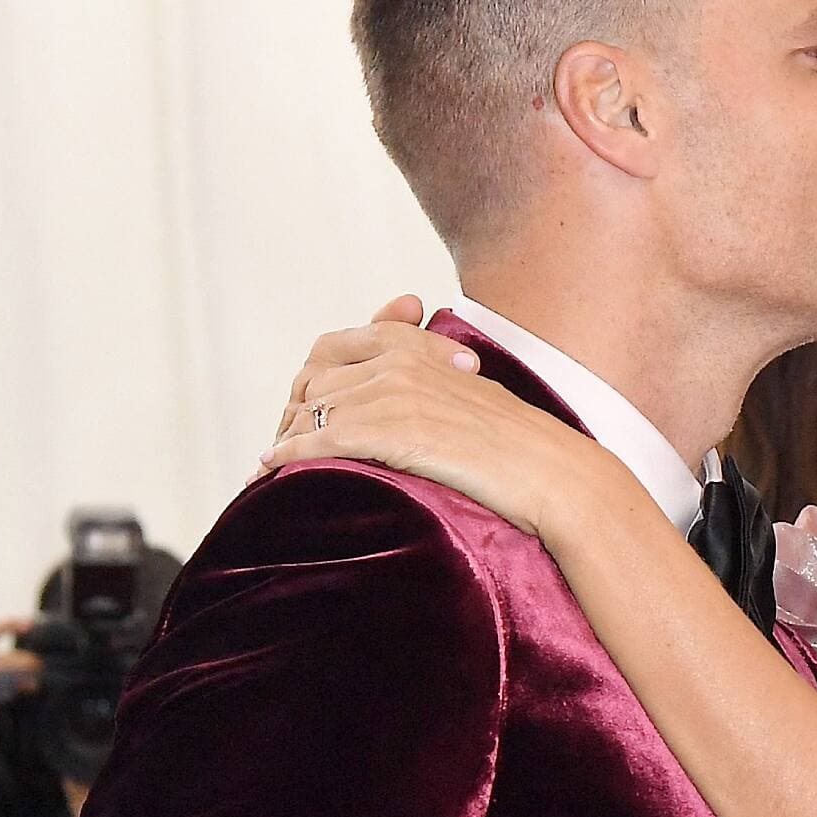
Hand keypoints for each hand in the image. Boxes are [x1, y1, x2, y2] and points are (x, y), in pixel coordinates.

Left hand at [259, 298, 653, 540]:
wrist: (547, 471)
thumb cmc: (518, 443)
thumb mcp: (468, 394)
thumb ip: (430, 381)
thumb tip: (400, 404)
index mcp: (418, 345)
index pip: (336, 346)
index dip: (310, 378)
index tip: (299, 409)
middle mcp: (400, 361)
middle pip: (315, 379)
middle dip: (290, 412)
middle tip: (280, 445)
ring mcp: (394, 393)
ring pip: (313, 409)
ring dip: (284, 437)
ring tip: (269, 464)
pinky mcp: (390, 430)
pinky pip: (319, 439)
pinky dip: (287, 455)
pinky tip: (272, 470)